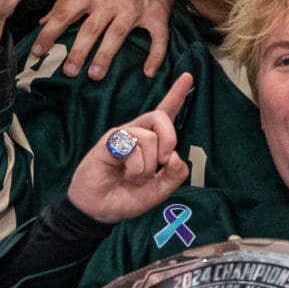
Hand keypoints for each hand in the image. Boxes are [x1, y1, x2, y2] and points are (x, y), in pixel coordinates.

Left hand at [36, 0, 175, 78]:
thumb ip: (66, 1)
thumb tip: (43, 22)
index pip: (65, 13)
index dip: (49, 33)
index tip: (37, 52)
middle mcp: (111, 0)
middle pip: (91, 28)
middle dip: (79, 51)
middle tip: (69, 71)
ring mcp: (133, 8)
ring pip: (118, 34)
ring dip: (106, 56)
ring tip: (95, 75)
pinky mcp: (156, 15)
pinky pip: (158, 37)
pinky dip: (155, 55)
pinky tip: (148, 72)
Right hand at [66, 72, 192, 223]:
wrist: (100, 211)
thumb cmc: (126, 197)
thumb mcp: (159, 191)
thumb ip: (174, 175)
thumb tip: (176, 157)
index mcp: (151, 143)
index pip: (165, 113)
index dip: (177, 95)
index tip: (188, 76)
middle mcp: (137, 134)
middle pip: (161, 117)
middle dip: (170, 140)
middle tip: (163, 162)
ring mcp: (122, 136)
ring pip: (150, 136)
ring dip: (149, 165)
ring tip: (136, 177)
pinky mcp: (109, 142)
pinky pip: (133, 146)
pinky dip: (137, 167)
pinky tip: (127, 174)